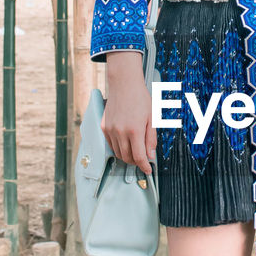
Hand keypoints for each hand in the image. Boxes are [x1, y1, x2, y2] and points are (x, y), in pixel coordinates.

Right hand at [102, 51, 156, 174]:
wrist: (124, 84)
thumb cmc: (140, 98)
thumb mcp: (152, 118)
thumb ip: (151, 139)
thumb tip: (150, 156)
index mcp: (134, 130)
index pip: (139, 157)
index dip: (144, 166)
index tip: (148, 170)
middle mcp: (120, 132)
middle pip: (127, 158)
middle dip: (136, 162)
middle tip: (143, 160)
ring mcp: (110, 130)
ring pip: (118, 153)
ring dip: (127, 156)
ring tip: (135, 152)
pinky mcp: (104, 127)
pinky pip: (111, 144)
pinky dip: (119, 148)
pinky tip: (126, 143)